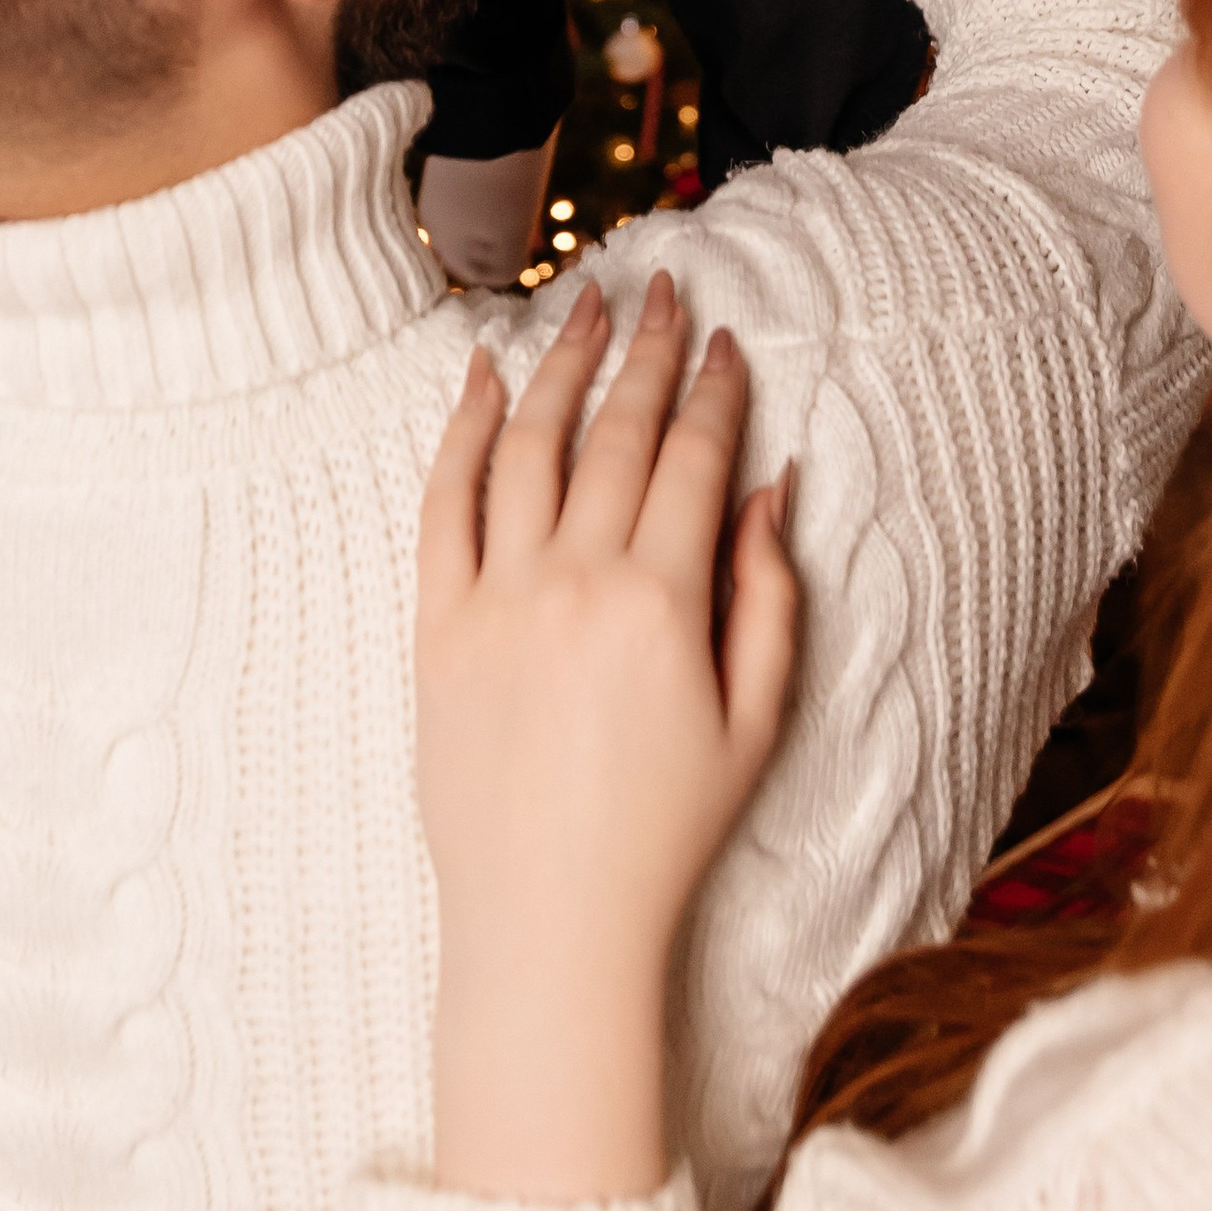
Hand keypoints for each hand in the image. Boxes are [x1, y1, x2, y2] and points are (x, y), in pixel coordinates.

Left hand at [419, 275, 798, 1201]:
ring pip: (528, 445)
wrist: (549, 921)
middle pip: (618, 433)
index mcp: (661, 603)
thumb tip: (773, 488)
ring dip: (561, 365)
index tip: (727, 341)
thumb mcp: (754, 722)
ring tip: (586, 309)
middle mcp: (576, 582)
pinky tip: (480, 375)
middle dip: (647, 350)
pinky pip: (443, 502)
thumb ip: (768, 597)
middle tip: (664, 289)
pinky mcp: (438, 626)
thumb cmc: (665, 830)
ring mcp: (499, 599)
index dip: (715, 391)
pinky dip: (460, 429)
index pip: (695, 459)